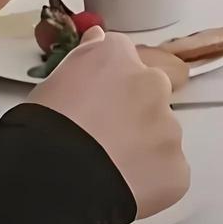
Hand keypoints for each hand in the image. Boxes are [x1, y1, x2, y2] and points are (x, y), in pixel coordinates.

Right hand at [27, 28, 188, 218]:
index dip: (107, 78)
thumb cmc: (44, 128)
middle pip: (148, 92)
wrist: (56, 179)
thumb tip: (97, 38)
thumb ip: (84, 56)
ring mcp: (169, 128)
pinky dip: (151, 178)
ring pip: (161, 133)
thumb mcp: (51, 81)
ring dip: (143, 145)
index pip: (120, 54)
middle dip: (132, 110)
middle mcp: (151, 84)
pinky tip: (123, 185)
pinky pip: (168, 171)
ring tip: (108, 166)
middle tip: (102, 134)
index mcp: (116, 57)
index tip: (94, 96)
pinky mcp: (178, 168)